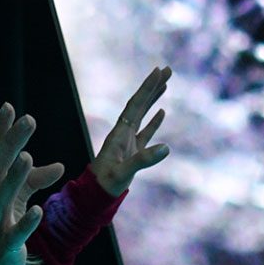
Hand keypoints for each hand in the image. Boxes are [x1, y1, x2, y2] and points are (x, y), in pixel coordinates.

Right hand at [0, 103, 60, 264]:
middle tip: (29, 119)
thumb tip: (60, 165)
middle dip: (10, 143)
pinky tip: (37, 211)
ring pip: (0, 198)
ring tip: (28, 156)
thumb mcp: (18, 199)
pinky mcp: (4, 246)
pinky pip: (14, 234)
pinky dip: (25, 223)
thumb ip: (34, 180)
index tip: (9, 106)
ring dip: (14, 177)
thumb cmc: (1, 224)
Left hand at [92, 66, 172, 196]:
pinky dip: (153, 120)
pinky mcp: (133, 151)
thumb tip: (166, 148)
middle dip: (153, 86)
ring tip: (166, 84)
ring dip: (154, 98)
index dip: (147, 88)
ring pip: (143, 114)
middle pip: (139, 103)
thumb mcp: (124, 172)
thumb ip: (144, 160)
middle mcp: (123, 132)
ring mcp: (128, 141)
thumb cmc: (107, 183)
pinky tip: (162, 112)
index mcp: (120, 132)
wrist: (95, 195)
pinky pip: (145, 131)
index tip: (159, 71)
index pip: (136, 104)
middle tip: (168, 69)